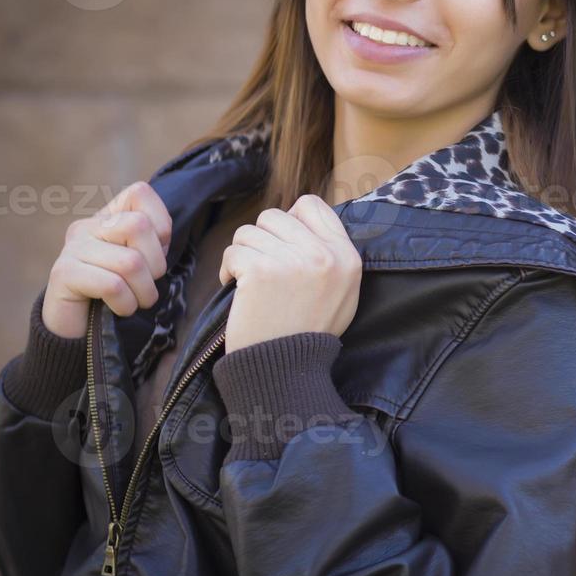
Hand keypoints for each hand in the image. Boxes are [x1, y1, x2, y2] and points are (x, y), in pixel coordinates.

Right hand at [42, 181, 172, 338]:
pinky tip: (121, 308)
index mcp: (108, 217)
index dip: (161, 224)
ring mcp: (73, 248)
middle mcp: (88, 227)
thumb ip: (152, 242)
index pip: (139, 193)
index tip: (157, 253)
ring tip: (138, 301)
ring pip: (130, 262)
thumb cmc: (118, 295)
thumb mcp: (141, 263)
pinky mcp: (63, 274)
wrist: (78, 331)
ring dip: (144, 291)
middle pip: (139, 226)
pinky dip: (126, 303)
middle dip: (156, 264)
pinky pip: (112, 285)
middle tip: (148, 285)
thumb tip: (165, 233)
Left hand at [219, 195, 361, 352]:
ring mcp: (293, 261)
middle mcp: (324, 254)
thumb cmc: (310, 331)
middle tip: (262, 267)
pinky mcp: (261, 270)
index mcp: (347, 257)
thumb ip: (332, 255)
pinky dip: (228, 270)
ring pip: (249, 231)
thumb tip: (302, 220)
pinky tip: (236, 289)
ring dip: (243, 254)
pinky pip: (233, 251)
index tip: (282, 244)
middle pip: (276, 215)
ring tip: (250, 282)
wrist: (286, 369)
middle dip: (262, 239)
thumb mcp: (343, 292)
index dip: (291, 221)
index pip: (313, 206)